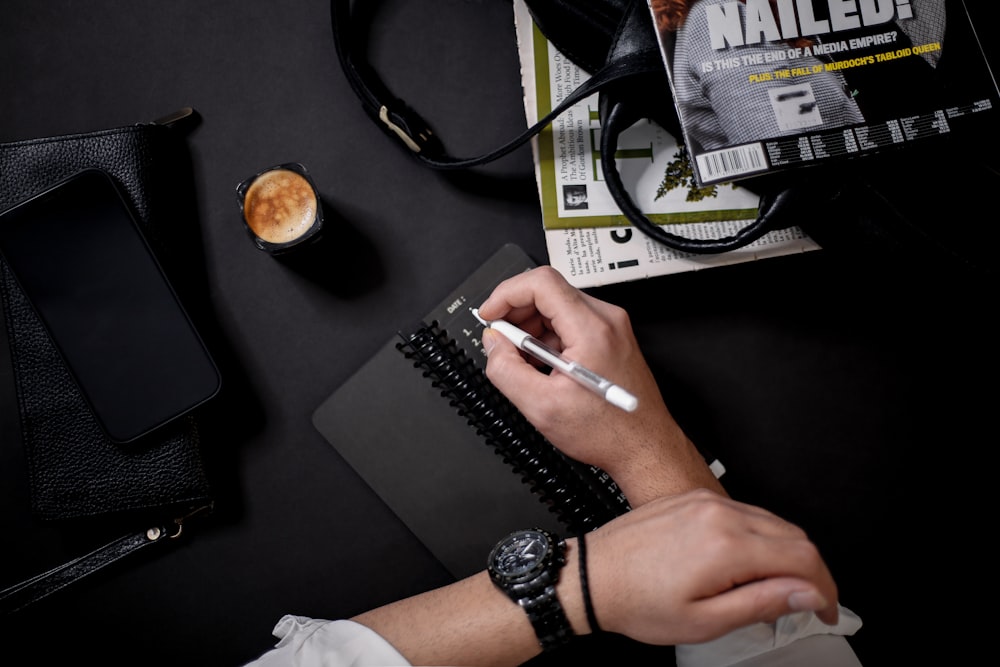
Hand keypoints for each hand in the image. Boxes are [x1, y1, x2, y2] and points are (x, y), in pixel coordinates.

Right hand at [477, 266, 723, 504]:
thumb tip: (492, 344)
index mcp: (592, 330)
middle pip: (549, 291)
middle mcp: (607, 320)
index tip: (490, 314)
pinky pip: (571, 323)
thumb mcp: (542, 407)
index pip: (542, 283)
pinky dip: (549, 339)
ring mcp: (612, 327)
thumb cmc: (608, 432)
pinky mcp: (612, 337)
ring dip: (532, 329)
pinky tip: (544, 368)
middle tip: (503, 344)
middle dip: (517, 314)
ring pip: (558, 307)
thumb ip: (506, 370)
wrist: (644, 449)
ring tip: (525, 364)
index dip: (506, 294)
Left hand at [584, 489, 840, 645]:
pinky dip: (759, 536)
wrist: (592, 576)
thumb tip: (808, 593)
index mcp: (727, 544)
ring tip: (775, 588)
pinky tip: (747, 562)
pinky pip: (743, 511)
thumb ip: (763, 603)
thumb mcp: (705, 621)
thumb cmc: (637, 601)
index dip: (826, 588)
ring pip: (770, 520)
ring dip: (785, 552)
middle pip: (793, 534)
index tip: (826, 610)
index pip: (804, 557)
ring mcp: (704, 501)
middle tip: (806, 604)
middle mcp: (718, 513)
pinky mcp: (692, 499)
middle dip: (810, 570)